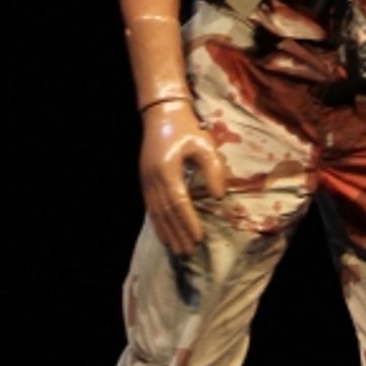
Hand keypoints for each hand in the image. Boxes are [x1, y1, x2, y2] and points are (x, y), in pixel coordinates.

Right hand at [139, 100, 226, 255]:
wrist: (162, 114)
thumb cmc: (186, 128)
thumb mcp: (203, 144)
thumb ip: (212, 169)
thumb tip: (219, 196)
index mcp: (167, 170)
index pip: (179, 202)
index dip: (189, 222)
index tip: (199, 237)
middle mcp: (153, 179)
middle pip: (166, 213)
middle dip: (178, 233)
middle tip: (188, 252)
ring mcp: (146, 181)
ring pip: (156, 213)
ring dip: (168, 232)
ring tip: (177, 249)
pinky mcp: (145, 181)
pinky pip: (151, 207)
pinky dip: (158, 223)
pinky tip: (165, 234)